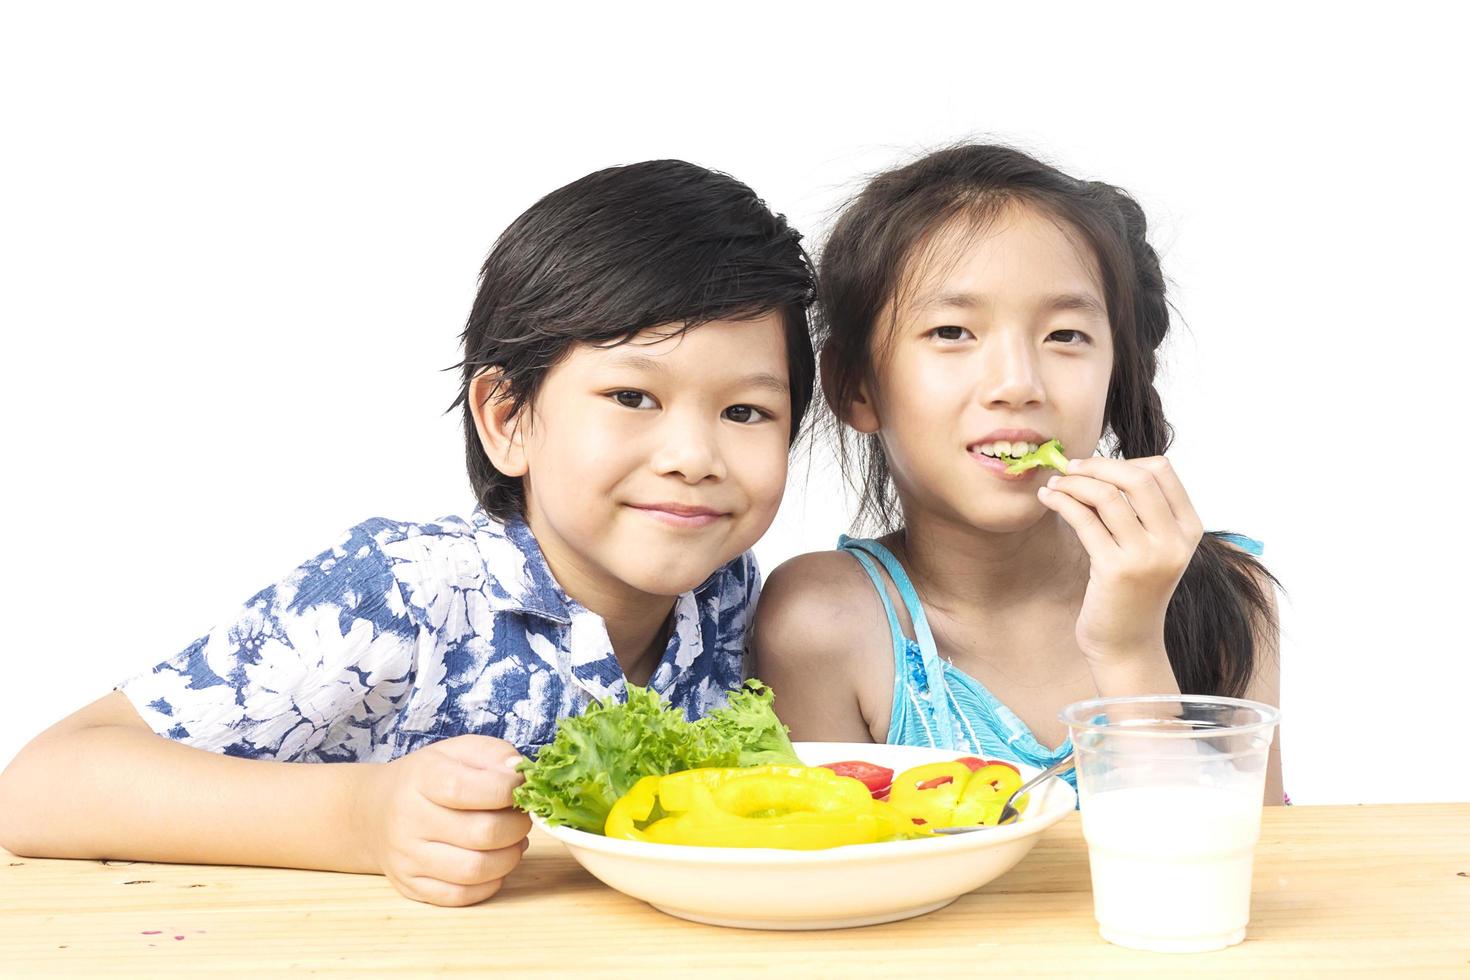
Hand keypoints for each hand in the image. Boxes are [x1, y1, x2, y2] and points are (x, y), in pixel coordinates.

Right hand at [352, 734, 530, 905]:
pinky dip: (489, 883)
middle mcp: (408, 820)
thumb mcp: (458, 751)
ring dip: (509, 857)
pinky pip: (460, 896)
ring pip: (474, 870)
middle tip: (522, 817)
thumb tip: (521, 775)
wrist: (377, 812)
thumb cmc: (429, 778)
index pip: (465, 788)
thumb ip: (495, 756)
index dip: (506, 789)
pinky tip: (494, 863)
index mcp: (421, 778)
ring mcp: (407, 857)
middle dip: (517, 826)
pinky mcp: (411, 886)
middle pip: (481, 833)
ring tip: (514, 842)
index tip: (520, 787)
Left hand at [1037, 455, 1202, 671]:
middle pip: (1136, 477)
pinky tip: (1048, 499)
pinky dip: (1061, 502)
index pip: (1162, 470)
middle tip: (1069, 468)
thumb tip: (1097, 466)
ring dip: (1073, 483)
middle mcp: (1174, 541)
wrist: (1127, 644)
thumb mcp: (1149, 548)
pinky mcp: (1115, 570)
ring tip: (1053, 484)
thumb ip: (1138, 510)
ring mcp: (1147, 557)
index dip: (1123, 460)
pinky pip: (1084, 520)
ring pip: (1107, 495)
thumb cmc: (1132, 591)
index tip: (1095, 466)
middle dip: (1096, 465)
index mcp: (1189, 529)